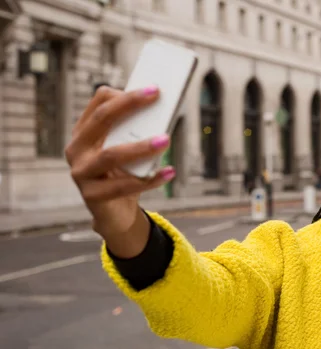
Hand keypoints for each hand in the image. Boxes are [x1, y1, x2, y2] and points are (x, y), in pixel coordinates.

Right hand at [65, 85, 174, 238]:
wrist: (115, 214)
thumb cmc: (123, 175)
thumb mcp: (127, 151)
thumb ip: (135, 133)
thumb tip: (162, 112)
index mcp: (85, 133)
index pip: (100, 104)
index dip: (125, 94)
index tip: (153, 89)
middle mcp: (77, 149)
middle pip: (101, 120)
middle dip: (129, 105)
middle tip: (156, 97)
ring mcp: (81, 173)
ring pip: (111, 155)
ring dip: (140, 146)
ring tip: (165, 140)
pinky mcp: (92, 196)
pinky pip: (123, 186)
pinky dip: (150, 179)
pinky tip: (169, 172)